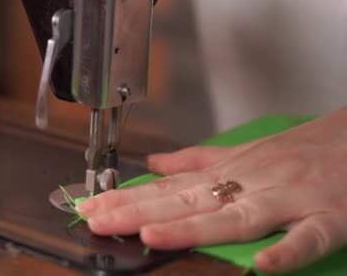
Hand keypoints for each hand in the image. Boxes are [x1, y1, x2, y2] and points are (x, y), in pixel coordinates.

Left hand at [76, 108, 346, 273]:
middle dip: (140, 212)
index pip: (169, 188)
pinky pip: (308, 237)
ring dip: (194, 227)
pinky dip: (287, 251)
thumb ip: (198, 161)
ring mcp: (289, 199)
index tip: (89, 208)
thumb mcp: (246, 152)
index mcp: (232, 171)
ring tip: (152, 238)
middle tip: (97, 222)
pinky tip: (262, 266)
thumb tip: (155, 165)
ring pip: (236, 216)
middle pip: (189, 201)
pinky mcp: (330, 217)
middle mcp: (252, 182)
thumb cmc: (305, 149)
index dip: (127, 199)